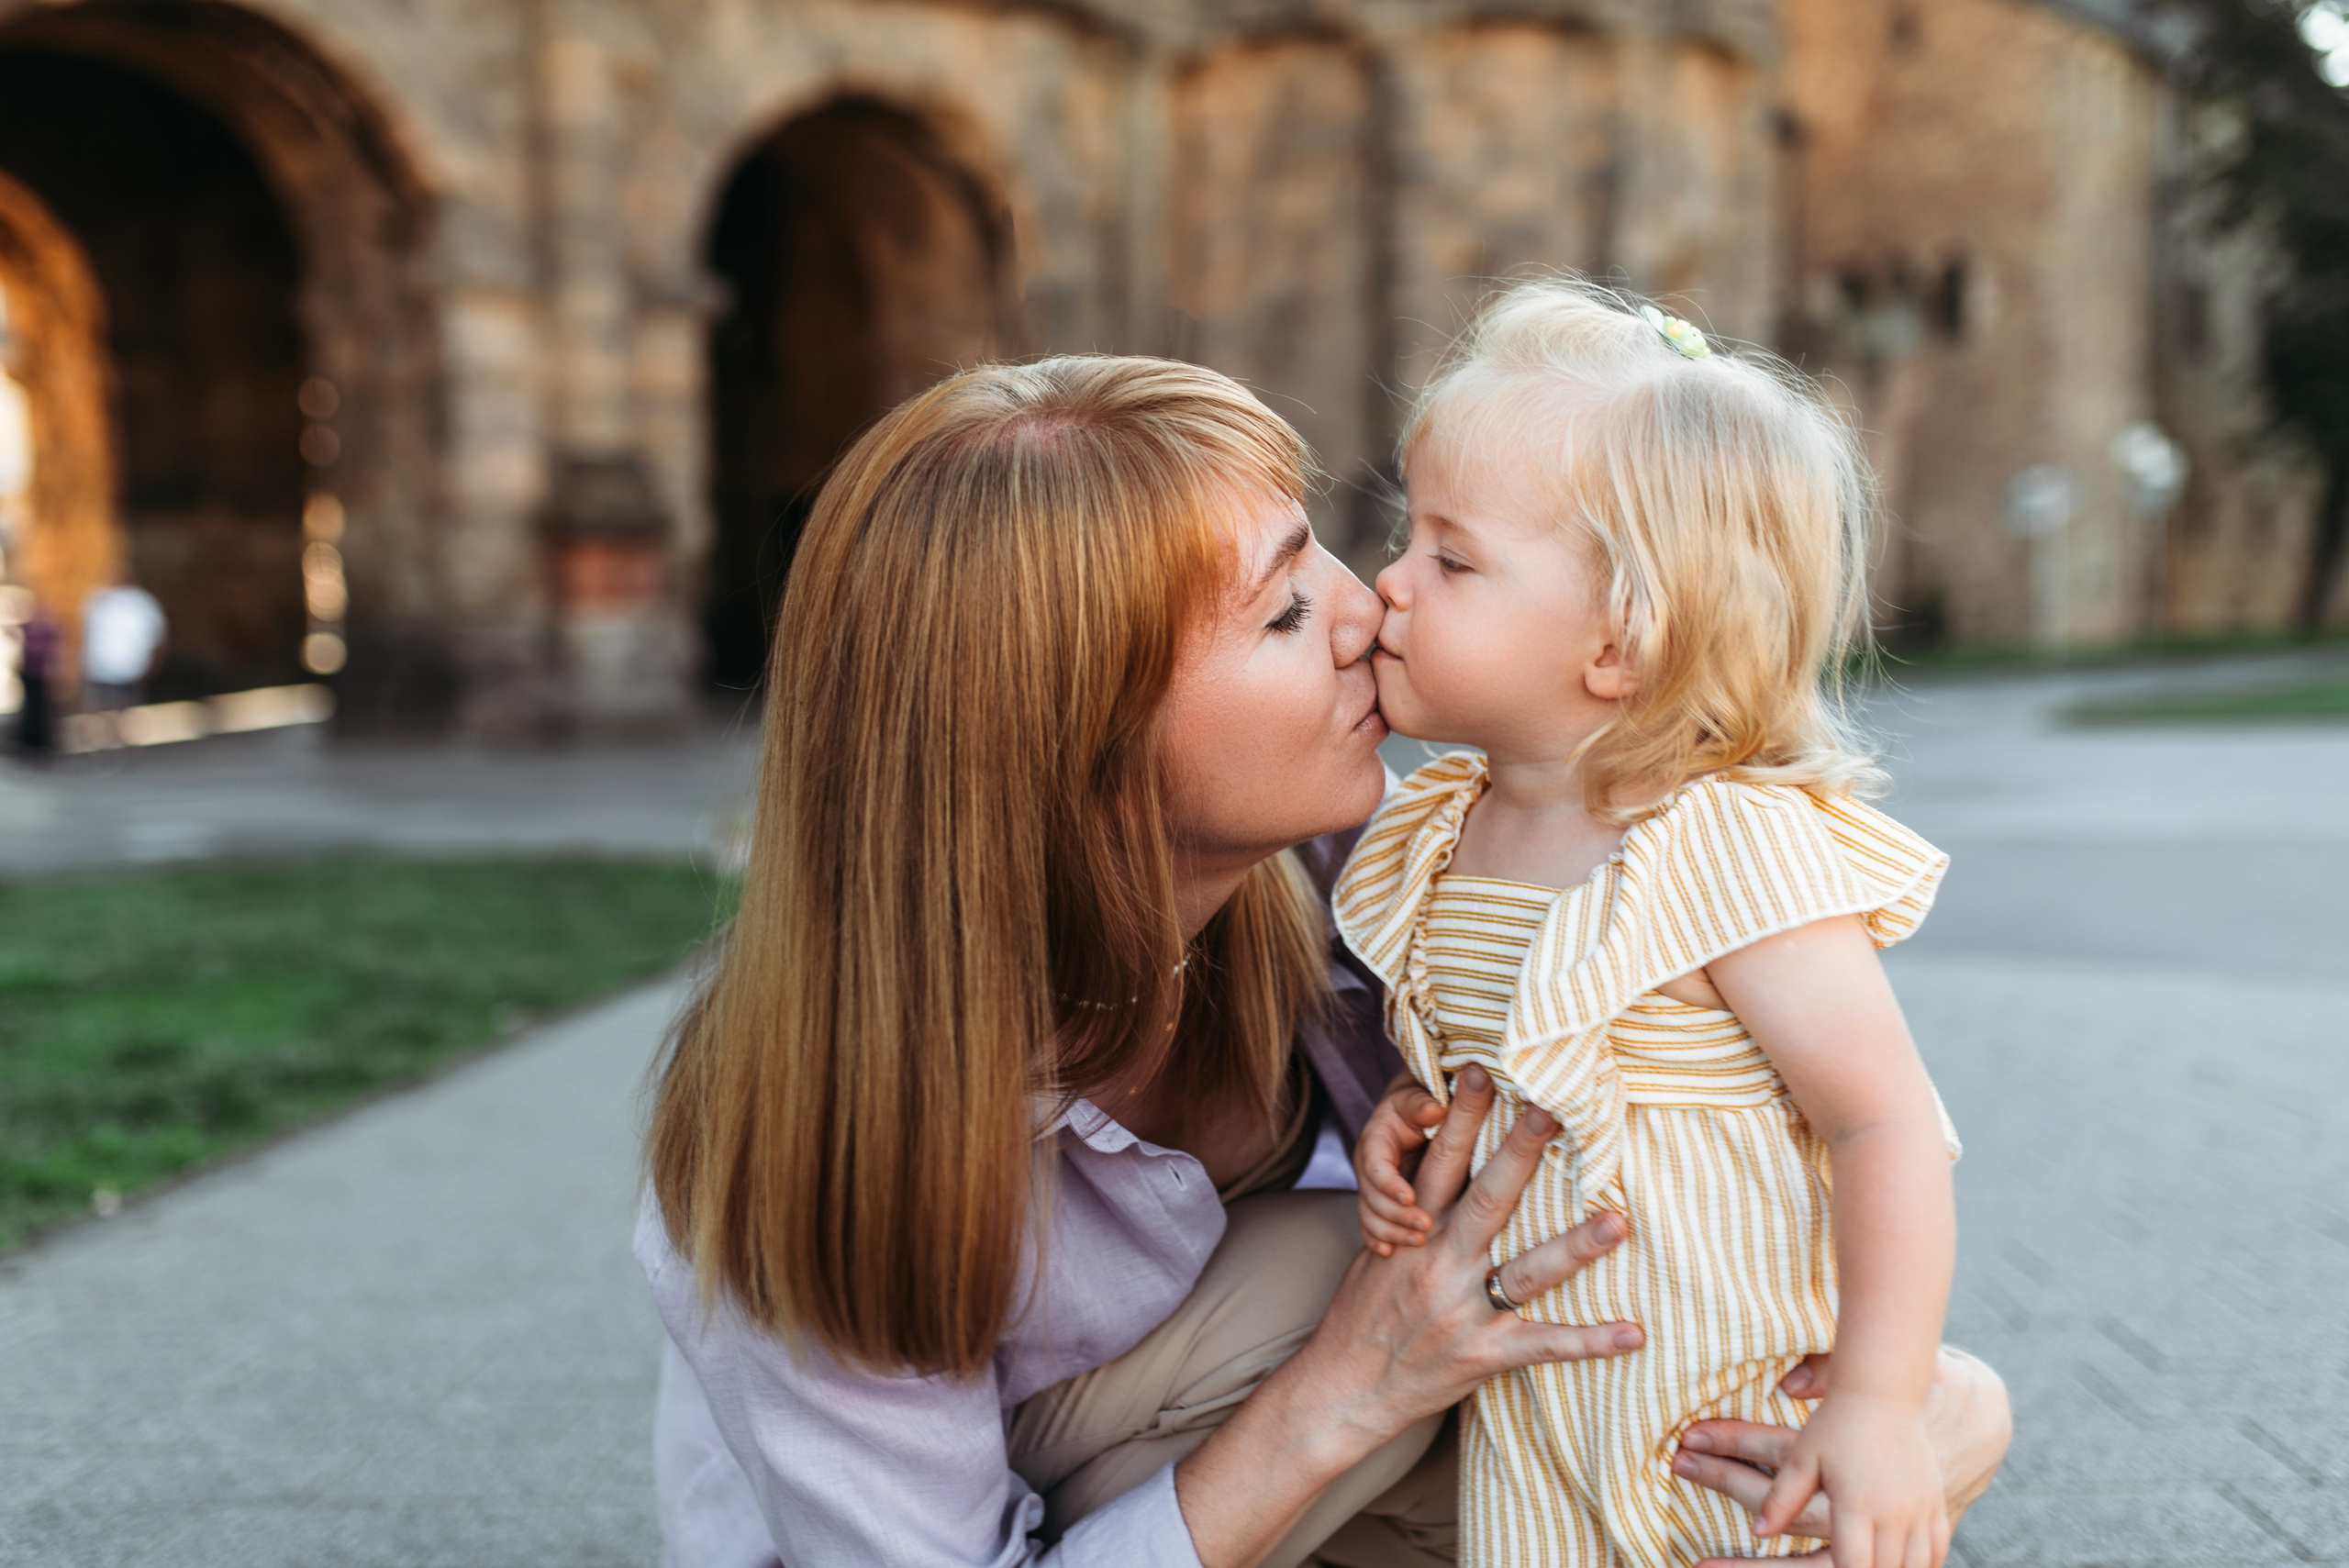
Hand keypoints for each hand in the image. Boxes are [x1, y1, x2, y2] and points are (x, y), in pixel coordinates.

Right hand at [1283, 1065, 1645, 1454]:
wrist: (1341, 1387)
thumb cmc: (1363, 1313)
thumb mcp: (1379, 1251)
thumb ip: (1418, 1213)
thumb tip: (1448, 1167)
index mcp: (1413, 1230)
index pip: (1439, 1162)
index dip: (1462, 1115)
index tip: (1484, 1070)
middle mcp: (1438, 1263)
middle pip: (1487, 1198)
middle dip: (1521, 1152)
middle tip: (1554, 1110)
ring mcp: (1462, 1310)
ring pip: (1526, 1271)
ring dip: (1575, 1247)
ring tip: (1619, 1221)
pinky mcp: (1482, 1355)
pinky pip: (1544, 1346)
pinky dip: (1591, 1342)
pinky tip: (1634, 1333)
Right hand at [1355, 1072, 1444, 1253]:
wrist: (1413, 1111)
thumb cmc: (1420, 1102)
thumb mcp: (1419, 1098)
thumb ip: (1423, 1104)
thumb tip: (1435, 1109)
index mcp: (1375, 1140)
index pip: (1374, 1165)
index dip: (1389, 1183)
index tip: (1411, 1197)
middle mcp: (1367, 1166)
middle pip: (1370, 1197)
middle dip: (1395, 1215)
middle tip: (1423, 1228)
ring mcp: (1370, 1186)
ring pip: (1370, 1215)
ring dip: (1391, 1231)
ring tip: (1418, 1242)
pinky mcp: (1378, 1201)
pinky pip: (1371, 1224)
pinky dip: (1378, 1239)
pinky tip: (1388, 1253)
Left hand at [1754, 1392, 1946, 1567]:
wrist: (1884, 1393)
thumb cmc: (1837, 1424)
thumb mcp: (1803, 1458)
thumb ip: (1781, 1498)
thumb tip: (1759, 1531)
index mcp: (1857, 1503)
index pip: (1852, 1563)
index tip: (1824, 1566)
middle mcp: (1894, 1513)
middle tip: (1845, 1561)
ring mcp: (1920, 1511)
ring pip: (1914, 1567)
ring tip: (1869, 1563)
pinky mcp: (1936, 1504)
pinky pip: (1937, 1551)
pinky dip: (1922, 1564)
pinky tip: (1902, 1564)